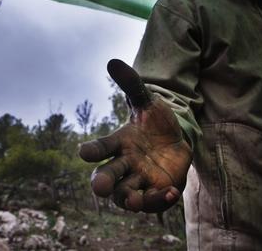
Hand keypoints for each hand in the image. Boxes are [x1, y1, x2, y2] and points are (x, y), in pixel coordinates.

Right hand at [79, 59, 191, 212]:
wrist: (178, 137)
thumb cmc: (155, 122)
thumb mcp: (146, 102)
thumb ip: (131, 85)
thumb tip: (113, 61)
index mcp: (118, 143)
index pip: (100, 148)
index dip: (92, 150)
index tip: (83, 151)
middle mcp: (124, 164)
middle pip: (107, 177)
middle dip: (102, 183)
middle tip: (100, 187)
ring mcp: (140, 179)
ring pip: (126, 196)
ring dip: (128, 199)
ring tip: (134, 200)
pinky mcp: (158, 189)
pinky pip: (154, 201)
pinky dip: (159, 200)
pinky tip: (171, 192)